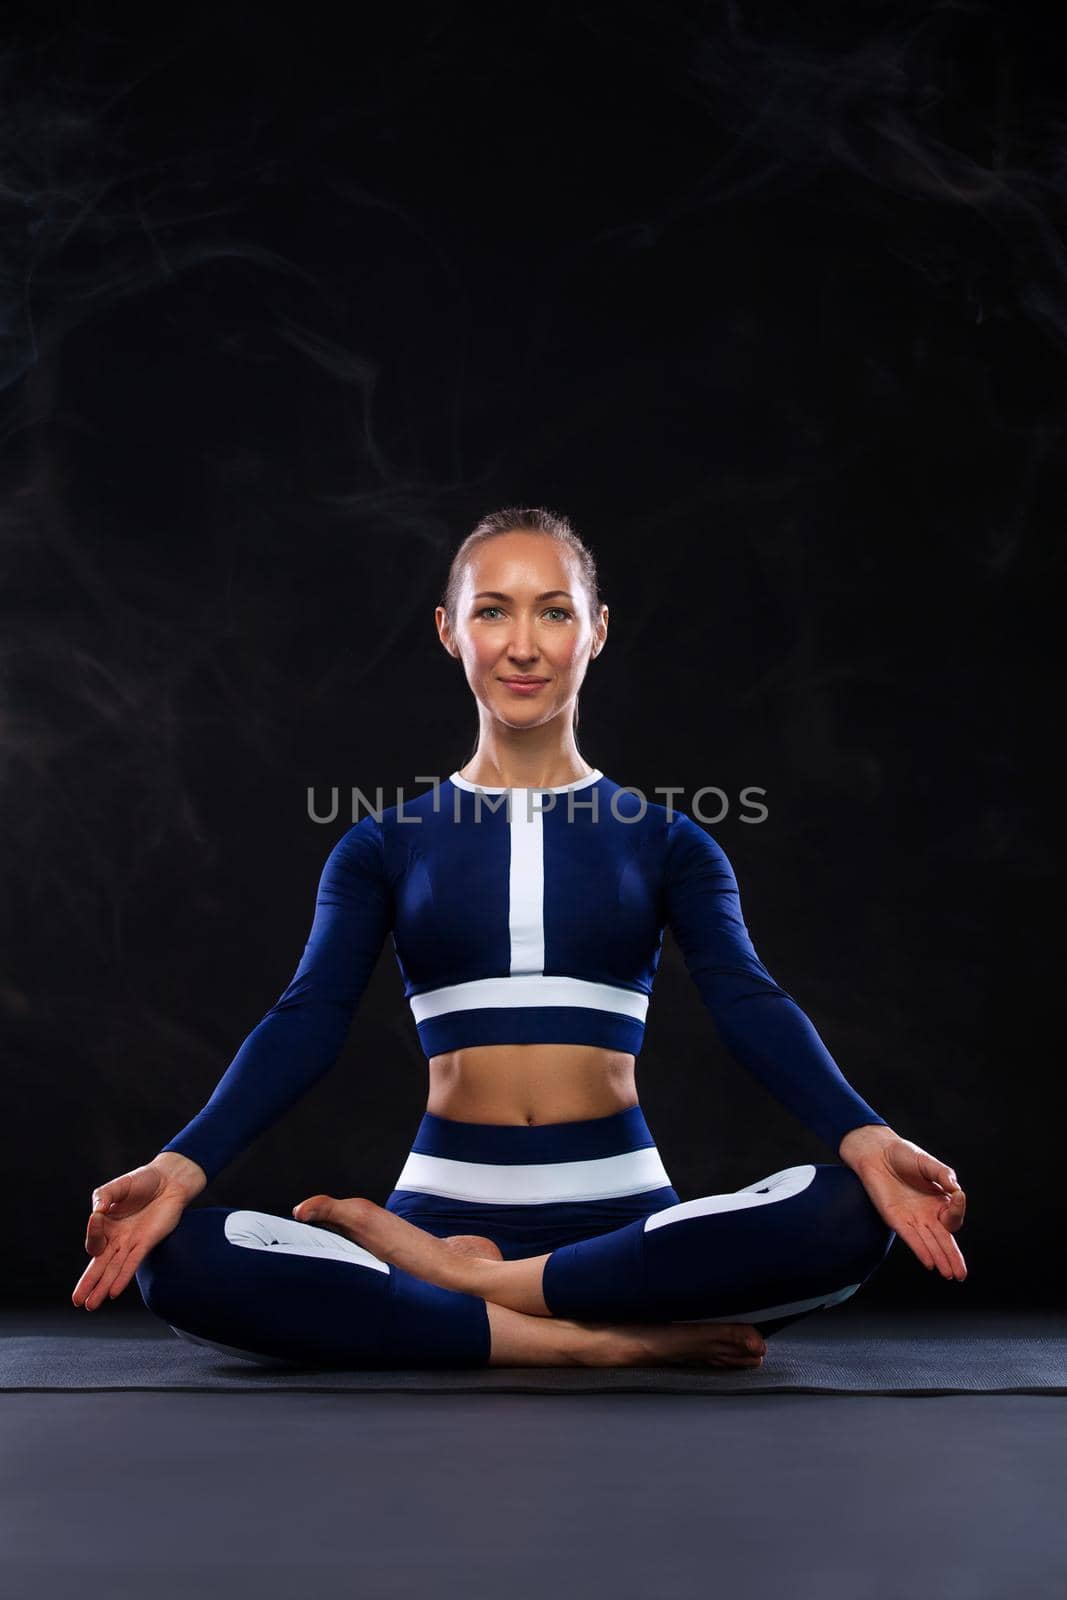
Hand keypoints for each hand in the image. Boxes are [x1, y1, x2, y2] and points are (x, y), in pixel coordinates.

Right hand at [71, 1163, 189, 1310]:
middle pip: (99, 1264)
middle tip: (76, 1301)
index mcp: (106, 1225)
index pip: (93, 1237)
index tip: (98, 1216)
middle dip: (87, 1283)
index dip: (93, 1230)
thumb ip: (103, 1196)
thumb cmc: (143, 1182)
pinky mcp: (146, 1243)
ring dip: (102, 1287)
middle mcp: (117, 1238)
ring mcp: (131, 1243)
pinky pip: (132, 1263)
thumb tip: (97, 1211)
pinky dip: (122, 1277)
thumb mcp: (119, 1186)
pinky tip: (113, 1292)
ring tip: (90, 1306)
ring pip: (113, 1269)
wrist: (169, 1181)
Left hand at [847, 1135, 966, 1280]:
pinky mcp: (895, 1219)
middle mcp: (927, 1214)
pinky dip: (920, 1250)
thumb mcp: (927, 1162)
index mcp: (939, 1201)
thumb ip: (944, 1174)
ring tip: (949, 1274)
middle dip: (953, 1257)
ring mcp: (912, 1218)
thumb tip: (957, 1189)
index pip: (954, 1216)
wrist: (876, 1152)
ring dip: (939, 1259)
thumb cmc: (903, 1155)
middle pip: (944, 1239)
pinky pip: (910, 1238)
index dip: (958, 1209)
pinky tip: (929, 1262)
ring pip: (929, 1243)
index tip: (958, 1196)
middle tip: (961, 1274)